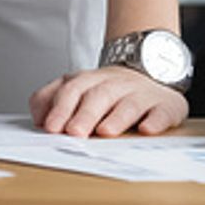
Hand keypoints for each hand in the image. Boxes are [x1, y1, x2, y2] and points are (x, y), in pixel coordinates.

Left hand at [30, 65, 187, 136]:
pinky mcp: (165, 105)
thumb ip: (53, 100)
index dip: (60, 108)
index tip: (50, 127)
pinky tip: (147, 129)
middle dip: (84, 115)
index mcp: (89, 80)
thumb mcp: (78, 89)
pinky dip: (155, 120)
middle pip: (97, 96)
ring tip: (105, 131)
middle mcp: (114, 84)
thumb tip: (38, 119)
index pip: (71, 90)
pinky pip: (161, 111)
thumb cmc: (108, 91)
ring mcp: (140, 93)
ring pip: (128, 103)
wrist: (150, 71)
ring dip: (116, 117)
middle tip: (74, 133)